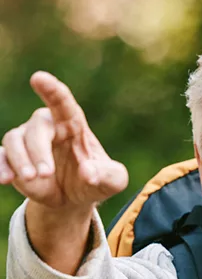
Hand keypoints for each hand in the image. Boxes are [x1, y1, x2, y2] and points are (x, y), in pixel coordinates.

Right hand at [0, 71, 127, 212]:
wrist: (74, 199)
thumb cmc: (95, 181)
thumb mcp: (113, 181)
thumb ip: (108, 175)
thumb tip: (88, 173)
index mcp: (72, 123)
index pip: (61, 101)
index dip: (51, 89)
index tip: (38, 78)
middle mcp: (46, 127)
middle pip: (36, 127)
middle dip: (39, 150)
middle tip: (46, 173)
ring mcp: (27, 142)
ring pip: (14, 140)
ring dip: (20, 160)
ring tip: (32, 179)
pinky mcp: (13, 160)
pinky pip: (0, 157)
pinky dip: (0, 167)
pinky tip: (5, 179)